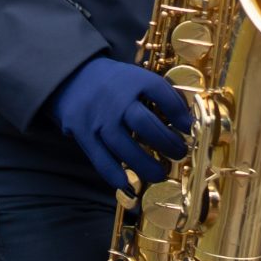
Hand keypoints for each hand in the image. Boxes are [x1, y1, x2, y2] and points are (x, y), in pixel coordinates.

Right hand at [53, 56, 193, 192]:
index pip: (160, 92)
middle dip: (167, 143)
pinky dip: (115, 175)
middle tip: (179, 154)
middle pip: (145, 124)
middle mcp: (116, 98)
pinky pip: (101, 159)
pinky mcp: (83, 134)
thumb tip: (185, 120)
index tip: (189, 128)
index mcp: (133, 79)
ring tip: (160, 174)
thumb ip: (157, 93)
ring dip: (146, 165)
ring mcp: (98, 118)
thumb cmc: (113, 83)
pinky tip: (127, 184)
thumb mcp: (135, 77)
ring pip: (124, 146)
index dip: (179, 112)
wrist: (71, 77)